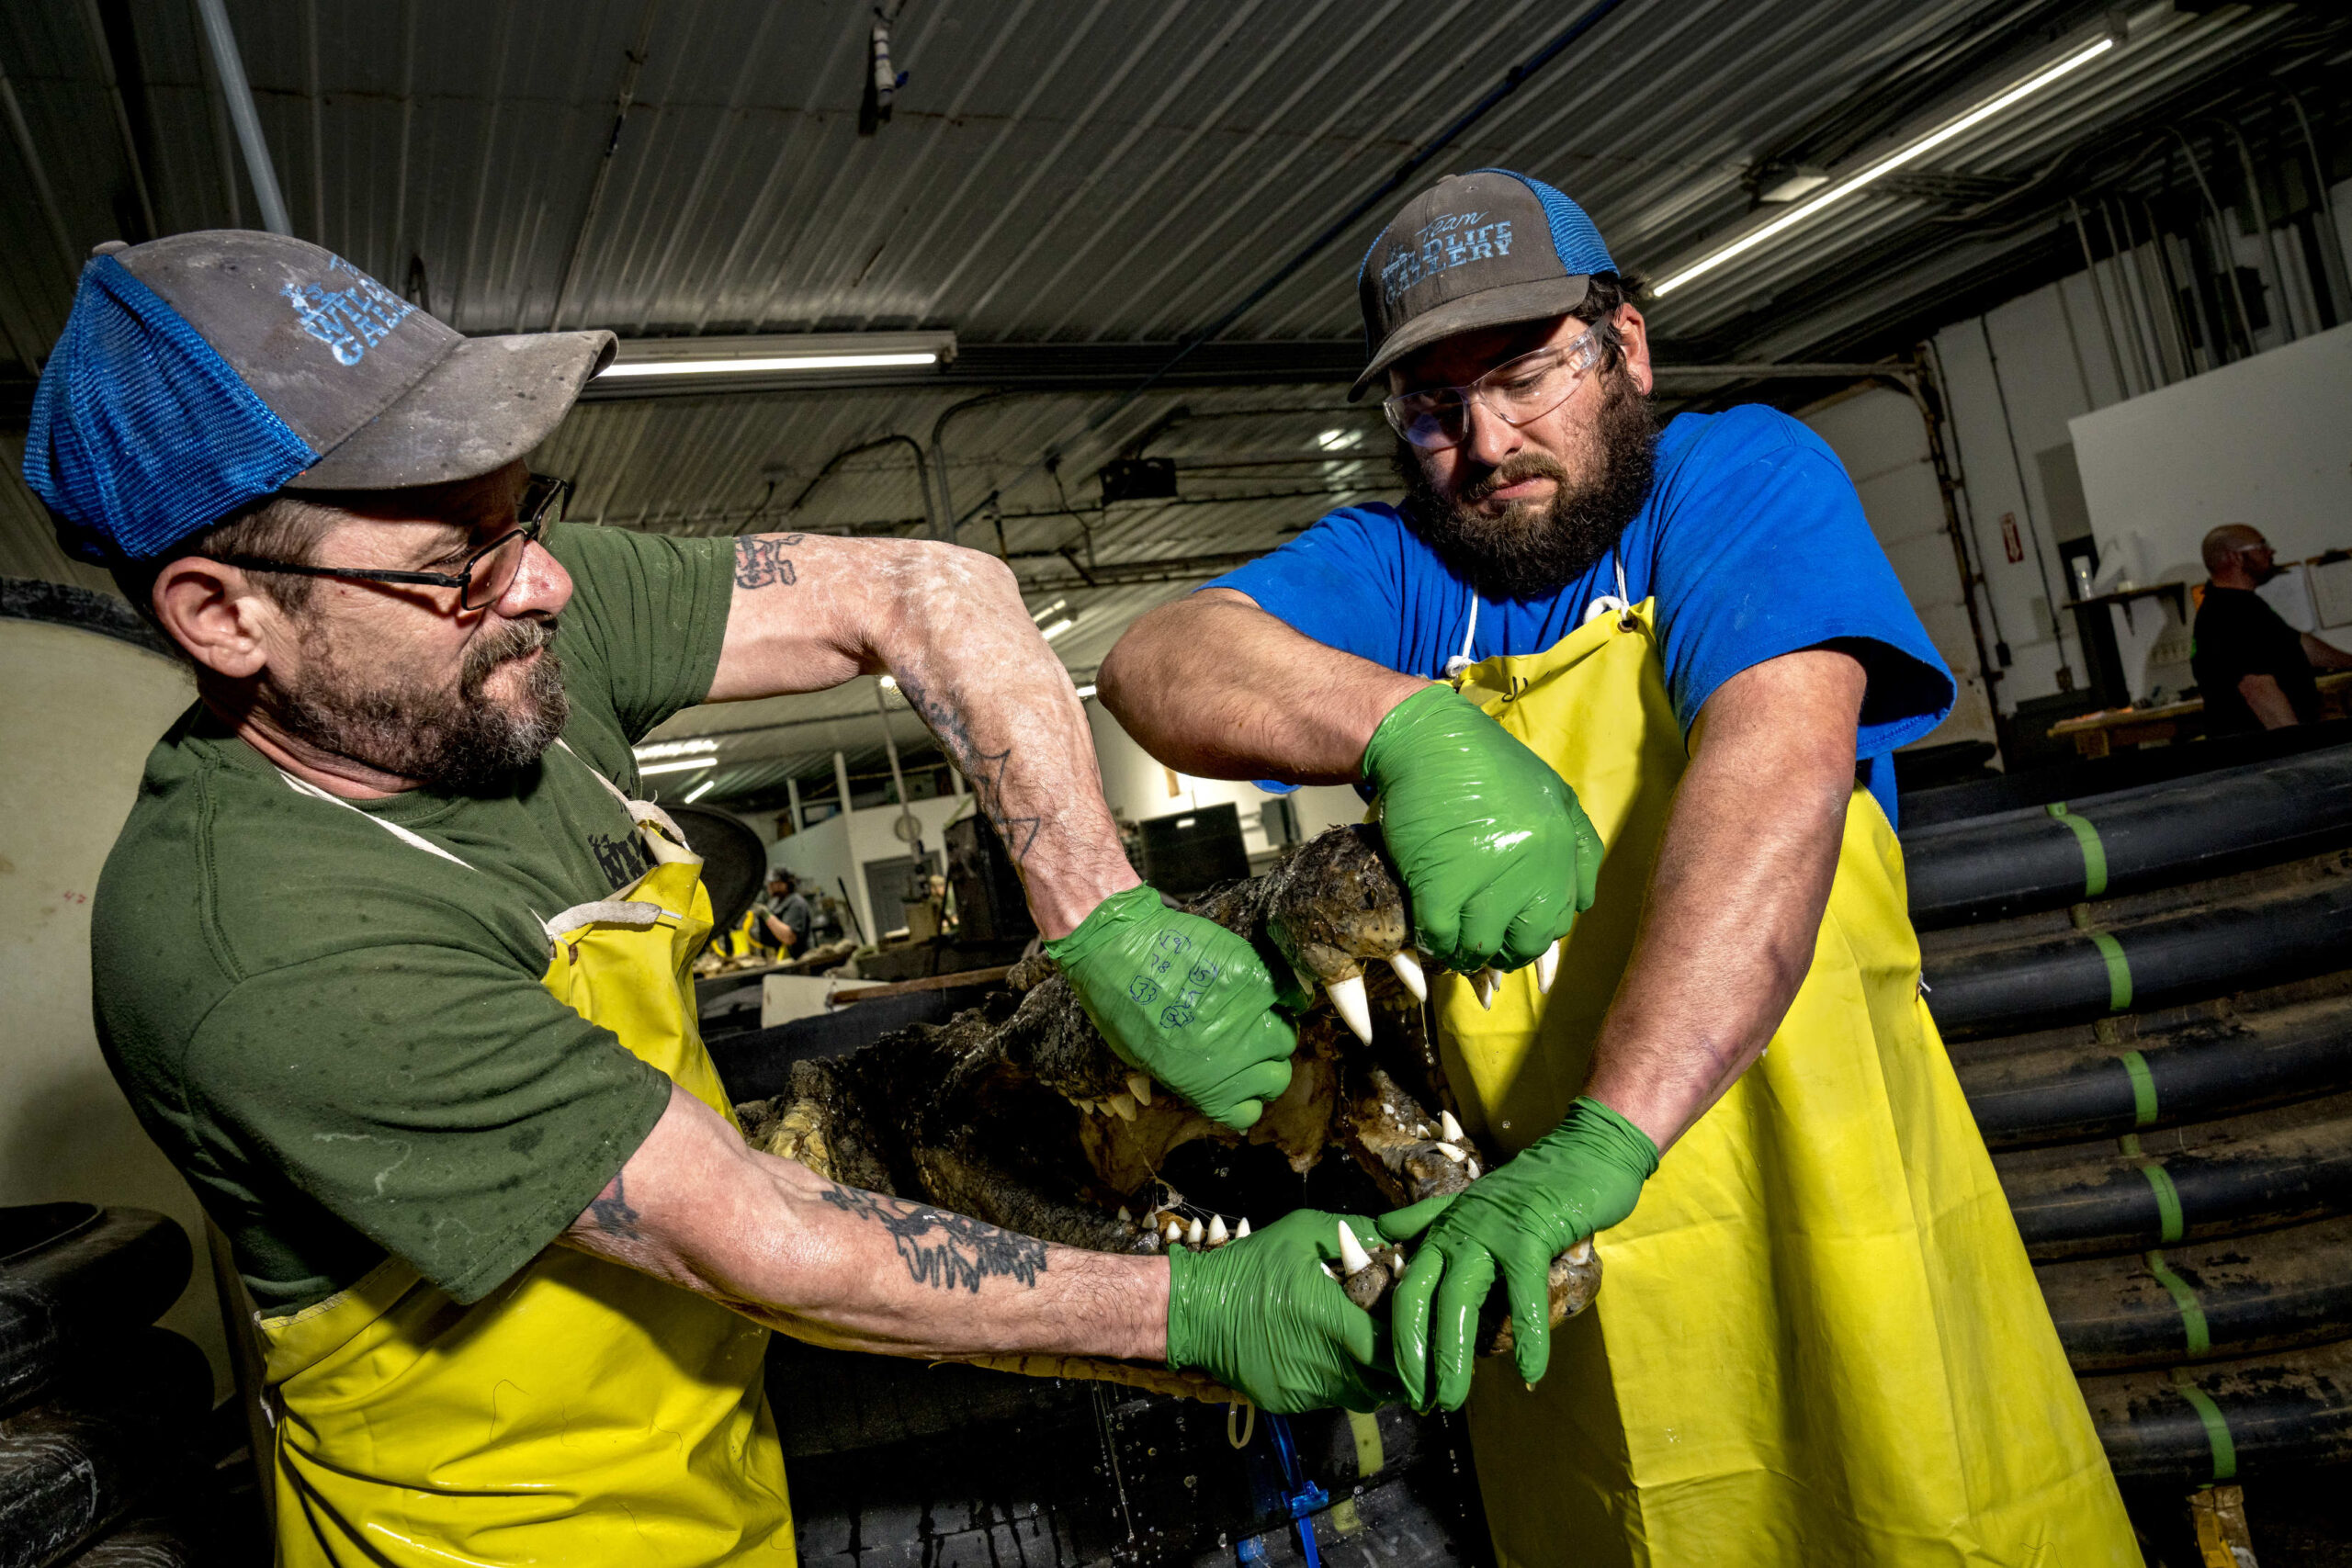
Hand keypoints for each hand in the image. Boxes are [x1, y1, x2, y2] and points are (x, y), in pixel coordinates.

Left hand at [1047, 886, 1302, 1129]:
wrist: (1116, 948)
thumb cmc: (1120, 1007)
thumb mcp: (1146, 1062)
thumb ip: (1187, 1079)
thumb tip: (1213, 1086)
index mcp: (1203, 1086)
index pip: (1248, 1113)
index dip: (1248, 1095)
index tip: (1242, 1078)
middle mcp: (1232, 1058)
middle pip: (1277, 1077)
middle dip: (1266, 1063)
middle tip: (1251, 1042)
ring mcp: (1247, 1018)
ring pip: (1287, 1037)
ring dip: (1276, 1028)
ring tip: (1256, 1013)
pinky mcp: (1253, 978)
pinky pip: (1288, 995)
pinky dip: (1285, 994)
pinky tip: (1267, 989)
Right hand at [1165, 1210, 1398, 1412]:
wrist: (1196, 1309)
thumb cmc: (1251, 1266)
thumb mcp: (1302, 1231)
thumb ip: (1355, 1233)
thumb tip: (1398, 1241)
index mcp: (1330, 1319)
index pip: (1392, 1348)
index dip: (1409, 1338)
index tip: (1412, 1321)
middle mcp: (1322, 1363)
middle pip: (1385, 1381)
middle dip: (1398, 1362)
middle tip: (1398, 1337)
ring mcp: (1305, 1390)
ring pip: (1361, 1395)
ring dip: (1373, 1375)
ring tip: (1368, 1346)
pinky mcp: (1289, 1403)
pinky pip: (1330, 1399)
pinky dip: (1340, 1381)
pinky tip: (1329, 1354)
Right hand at [1359, 684, 1601, 974]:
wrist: (1426, 739)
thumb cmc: (1488, 765)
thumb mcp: (1553, 793)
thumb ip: (1579, 847)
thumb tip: (1583, 905)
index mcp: (1559, 844)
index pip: (1558, 921)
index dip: (1532, 934)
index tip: (1510, 929)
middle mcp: (1530, 862)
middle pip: (1526, 942)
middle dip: (1504, 950)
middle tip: (1483, 940)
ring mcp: (1484, 873)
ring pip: (1481, 945)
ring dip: (1465, 951)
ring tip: (1454, 939)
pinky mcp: (1438, 880)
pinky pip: (1441, 935)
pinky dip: (1434, 941)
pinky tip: (1430, 930)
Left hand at [1383, 1097, 1656, 1410]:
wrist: (1583, 1154)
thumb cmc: (1530, 1188)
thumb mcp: (1471, 1204)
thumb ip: (1426, 1221)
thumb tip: (1384, 1232)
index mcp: (1441, 1230)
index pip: (1405, 1288)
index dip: (1399, 1338)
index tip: (1402, 1381)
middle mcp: (1456, 1231)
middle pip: (1421, 1299)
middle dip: (1414, 1355)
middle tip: (1418, 1402)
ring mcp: (1490, 1232)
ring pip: (1459, 1301)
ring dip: (1453, 1356)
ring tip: (1452, 1399)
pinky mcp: (1530, 1234)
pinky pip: (1523, 1294)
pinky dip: (1528, 1336)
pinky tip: (1530, 1372)